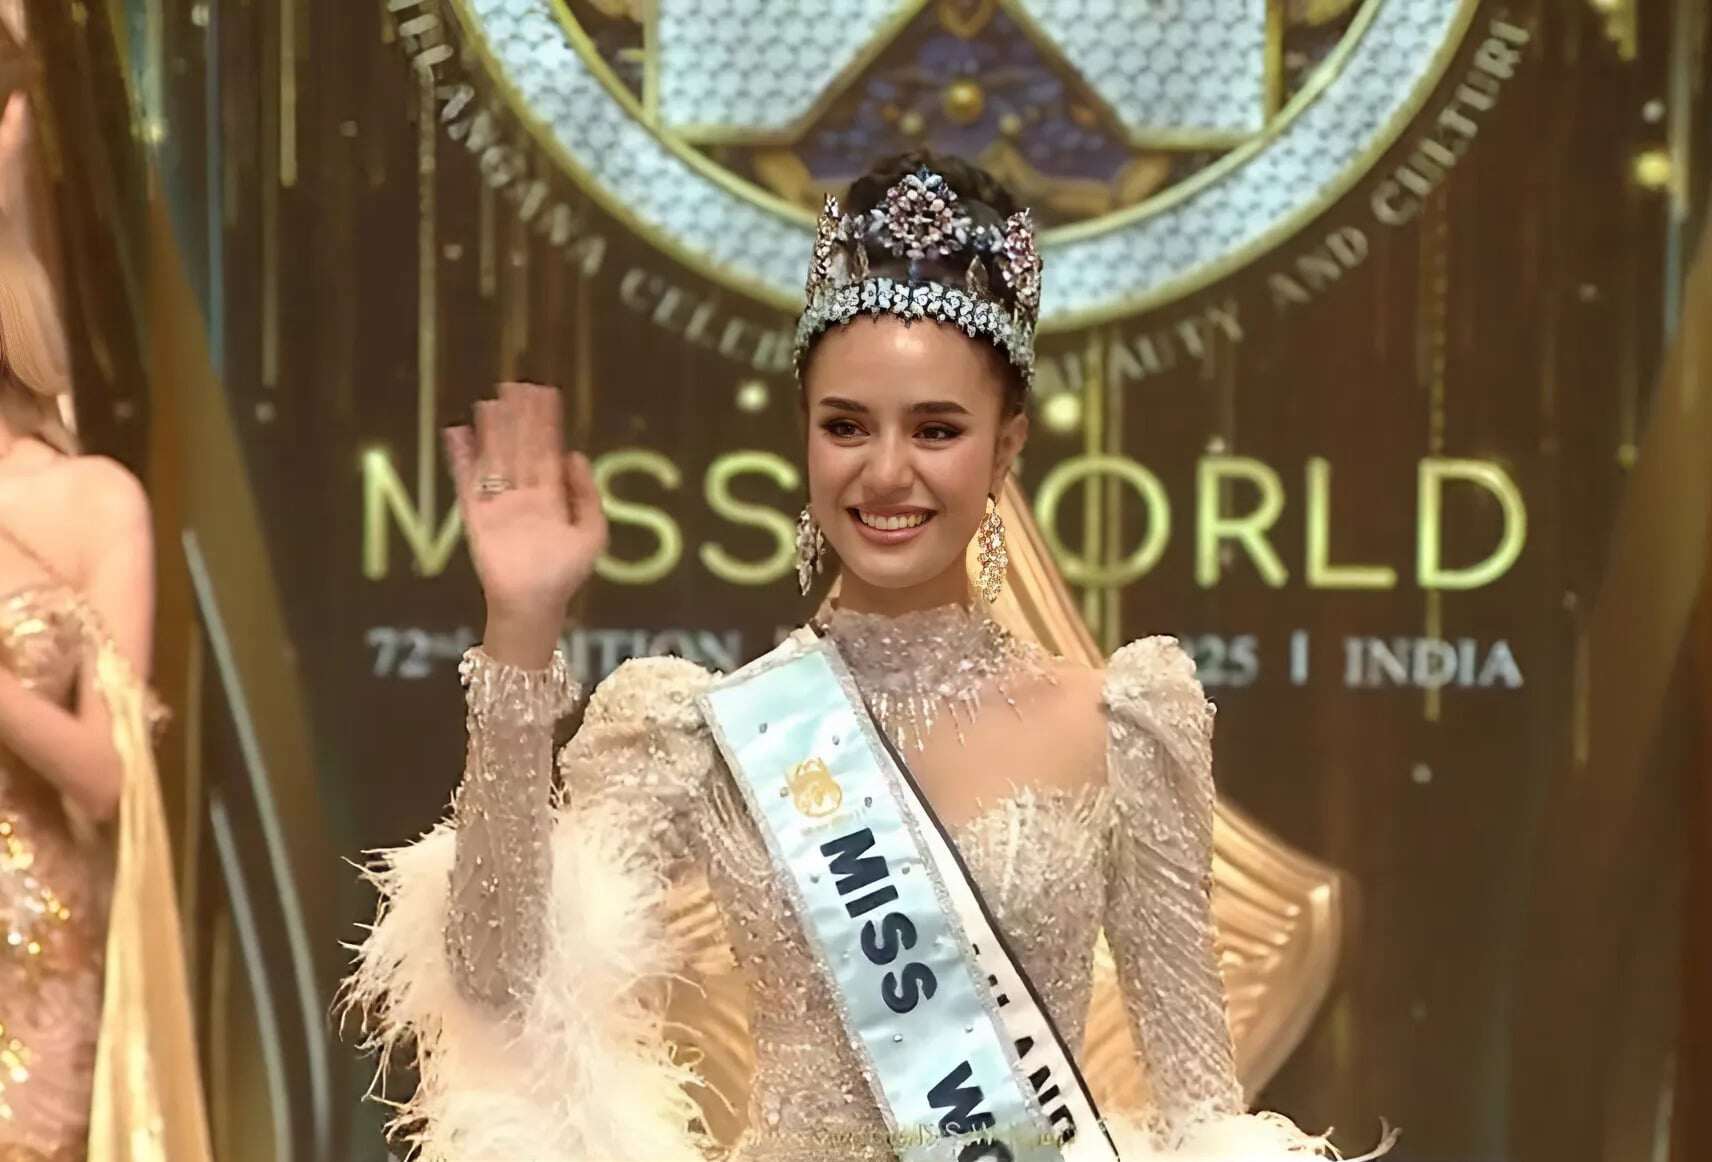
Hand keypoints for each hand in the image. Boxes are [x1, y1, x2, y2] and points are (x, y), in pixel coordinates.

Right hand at [444, 383, 606, 666]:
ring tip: (489, 401)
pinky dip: (461, 459)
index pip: (547, 451)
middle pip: (519, 448)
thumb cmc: (566, 574)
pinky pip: (467, 482)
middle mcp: (524, 494)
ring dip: (491, 431)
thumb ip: (588, 495)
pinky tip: (457, 434)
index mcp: (552, 496)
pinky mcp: (476, 516)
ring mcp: (499, 504)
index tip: (544, 393)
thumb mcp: (592, 533)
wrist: (534, 604)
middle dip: (518, 418)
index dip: (545, 423)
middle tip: (515, 385)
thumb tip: (576, 455)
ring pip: (494, 459)